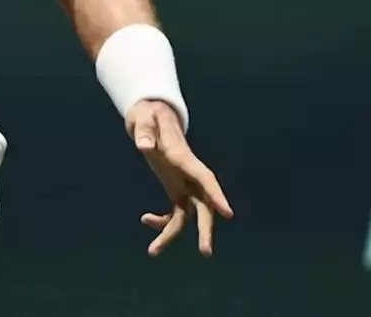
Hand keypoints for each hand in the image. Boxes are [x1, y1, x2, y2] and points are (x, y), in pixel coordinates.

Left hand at [127, 100, 233, 256]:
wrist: (154, 118)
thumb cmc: (150, 117)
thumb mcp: (145, 120)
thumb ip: (144, 132)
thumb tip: (142, 146)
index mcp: (184, 158)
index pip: (205, 178)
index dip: (216, 195)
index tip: (228, 213)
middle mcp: (189, 175)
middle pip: (204, 205)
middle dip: (205, 229)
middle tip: (206, 252)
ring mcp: (184, 184)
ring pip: (189, 215)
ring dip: (173, 234)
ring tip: (153, 251)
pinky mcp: (176, 190)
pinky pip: (175, 213)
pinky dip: (161, 221)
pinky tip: (144, 218)